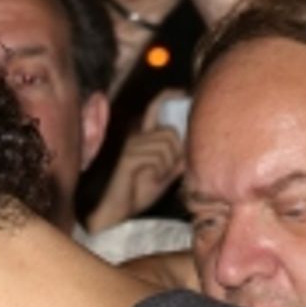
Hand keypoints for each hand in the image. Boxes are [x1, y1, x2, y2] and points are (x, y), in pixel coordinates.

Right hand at [86, 97, 186, 233]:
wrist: (117, 212)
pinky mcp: (128, 157)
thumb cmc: (138, 194)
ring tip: (156, 178)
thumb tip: (188, 147)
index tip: (183, 94)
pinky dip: (159, 171)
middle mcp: (135, 136)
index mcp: (143, 136)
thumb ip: (175, 160)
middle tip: (167, 172)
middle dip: (176, 154)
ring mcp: (131, 145)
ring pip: (166, 145)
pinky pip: (156, 157)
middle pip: (170, 132)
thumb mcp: (164, 175)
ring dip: (167, 165)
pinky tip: (149, 180)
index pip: (155, 107)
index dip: (169, 96)